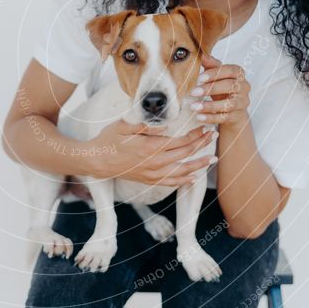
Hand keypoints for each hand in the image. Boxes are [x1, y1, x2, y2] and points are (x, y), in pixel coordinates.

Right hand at [84, 120, 217, 186]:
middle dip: (201, 145)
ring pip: (181, 170)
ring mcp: (152, 173)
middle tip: (213, 137)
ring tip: (212, 159)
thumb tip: (165, 125)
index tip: (205, 128)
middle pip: (184, 154)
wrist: (95, 160)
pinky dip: (184, 181)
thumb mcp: (123, 126)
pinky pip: (170, 182)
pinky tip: (194, 178)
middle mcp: (154, 162)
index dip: (195, 135)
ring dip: (198, 164)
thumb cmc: (108, 140)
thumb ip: (145, 125)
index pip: (180, 141)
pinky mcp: (148, 180)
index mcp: (150, 147)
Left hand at [190, 53, 249, 128]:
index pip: (230, 70)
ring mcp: (243, 102)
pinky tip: (199, 117)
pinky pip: (225, 117)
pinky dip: (211, 117)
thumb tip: (201, 54)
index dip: (215, 73)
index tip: (199, 78)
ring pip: (228, 104)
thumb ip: (210, 65)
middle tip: (193, 92)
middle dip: (210, 89)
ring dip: (209, 105)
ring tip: (193, 106)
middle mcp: (244, 87)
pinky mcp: (238, 116)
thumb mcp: (216, 76)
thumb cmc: (222, 88)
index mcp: (239, 74)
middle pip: (230, 86)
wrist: (232, 110)